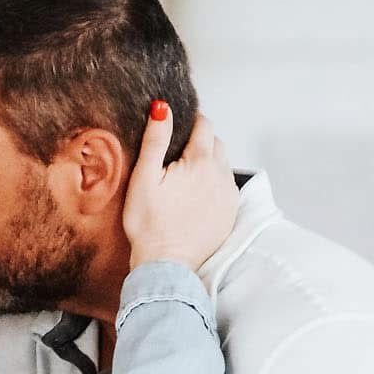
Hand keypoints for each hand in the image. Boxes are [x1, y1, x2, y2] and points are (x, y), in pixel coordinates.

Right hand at [122, 104, 237, 270]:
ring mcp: (228, 196)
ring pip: (223, 165)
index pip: (204, 126)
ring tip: (186, 176)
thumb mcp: (144, 178)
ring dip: (209, 163)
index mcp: (200, 162)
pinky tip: (196, 196)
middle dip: (201, 142)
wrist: (166, 264)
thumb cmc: (149, 224)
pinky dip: (215, 184)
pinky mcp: (230, 214)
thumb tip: (162, 109)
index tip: (180, 126)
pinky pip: (227, 188)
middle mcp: (221, 175)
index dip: (191, 121)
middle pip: (216, 144)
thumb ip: (155, 140)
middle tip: (178, 154)